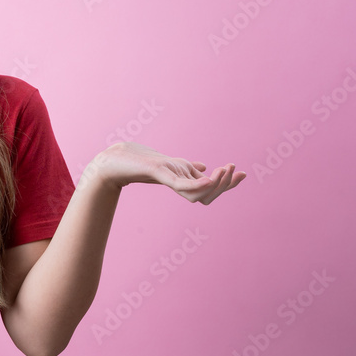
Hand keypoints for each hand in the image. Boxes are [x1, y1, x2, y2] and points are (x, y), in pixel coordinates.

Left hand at [87, 142, 244, 204]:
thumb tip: (202, 166)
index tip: (244, 174)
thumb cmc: (138, 162)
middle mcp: (176, 183)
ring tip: (226, 169)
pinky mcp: (157, 173)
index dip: (227, 184)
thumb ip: (186, 167)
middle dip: (225, 184)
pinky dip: (196, 185)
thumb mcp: (168, 162)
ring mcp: (168, 179)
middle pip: (208, 193)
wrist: (111, 162)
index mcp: (181, 181)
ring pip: (197, 191)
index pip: (209, 189)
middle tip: (235, 170)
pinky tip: (208, 180)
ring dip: (215, 182)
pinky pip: (181, 184)